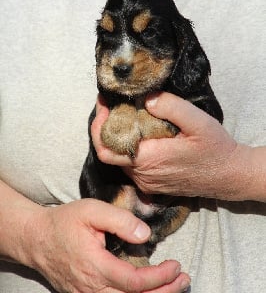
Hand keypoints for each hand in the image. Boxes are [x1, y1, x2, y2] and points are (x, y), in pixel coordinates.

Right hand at [22, 198, 189, 292]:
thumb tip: (145, 235)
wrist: (36, 238)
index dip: (159, 278)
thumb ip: (120, 220)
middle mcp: (91, 288)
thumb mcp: (91, 210)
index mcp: (95, 266)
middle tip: (183, 280)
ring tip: (173, 287)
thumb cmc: (64, 222)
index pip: (134, 283)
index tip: (176, 265)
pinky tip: (148, 291)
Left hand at [92, 93, 256, 200]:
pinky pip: (131, 166)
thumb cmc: (215, 148)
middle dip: (106, 127)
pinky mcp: (153, 184)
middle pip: (109, 152)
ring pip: (119, 159)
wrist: (229, 176)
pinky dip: (128, 148)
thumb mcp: (198, 121)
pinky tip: (140, 133)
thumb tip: (146, 98)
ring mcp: (147, 182)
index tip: (104, 103)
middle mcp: (142, 175)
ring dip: (118, 138)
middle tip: (113, 105)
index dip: (98, 125)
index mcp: (148, 159)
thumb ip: (171, 107)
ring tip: (126, 115)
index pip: (105, 148)